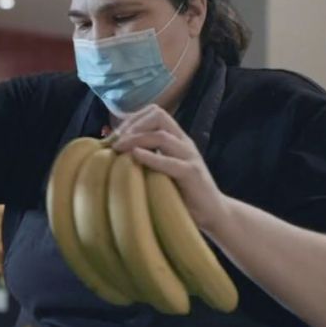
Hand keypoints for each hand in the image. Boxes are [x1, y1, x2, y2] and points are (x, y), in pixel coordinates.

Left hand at [110, 104, 229, 232]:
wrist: (213, 214)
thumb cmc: (180, 193)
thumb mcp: (161, 169)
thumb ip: (146, 157)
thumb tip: (112, 151)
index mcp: (176, 139)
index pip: (154, 113)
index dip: (132, 118)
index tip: (114, 134)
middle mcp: (184, 143)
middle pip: (159, 116)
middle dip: (133, 124)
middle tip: (115, 141)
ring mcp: (190, 157)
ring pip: (162, 136)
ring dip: (136, 139)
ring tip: (118, 148)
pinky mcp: (193, 174)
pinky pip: (171, 161)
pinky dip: (151, 157)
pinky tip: (135, 156)